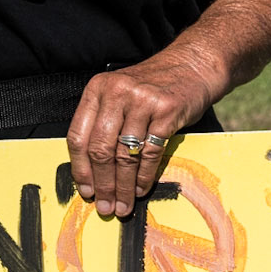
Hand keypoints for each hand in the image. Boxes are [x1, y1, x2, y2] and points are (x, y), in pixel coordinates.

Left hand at [67, 45, 225, 220]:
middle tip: (105, 206)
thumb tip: (92, 172)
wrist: (192, 66)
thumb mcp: (120, 94)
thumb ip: (103, 123)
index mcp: (98, 89)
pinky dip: (144, 176)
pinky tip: (141, 189)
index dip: (80, 169)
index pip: (78, 136)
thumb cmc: (153, 86)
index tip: (86, 191)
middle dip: (102, 184)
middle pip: (100, 149)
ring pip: (125, 155)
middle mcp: (116, 93)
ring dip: (123, 187)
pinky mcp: (167, 111)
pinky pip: (150, 153)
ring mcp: (142, 101)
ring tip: (123, 205)